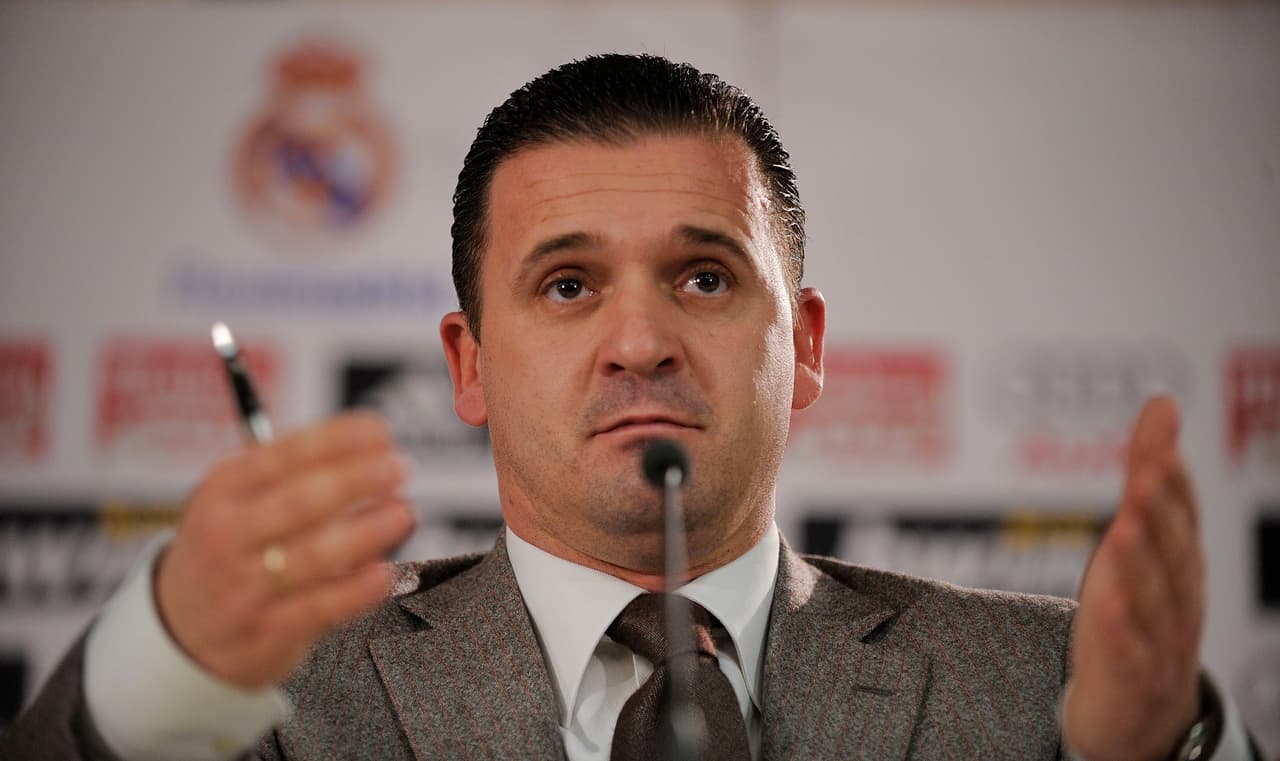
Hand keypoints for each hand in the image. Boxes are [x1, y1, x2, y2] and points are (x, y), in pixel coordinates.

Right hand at [155, 411, 415, 688]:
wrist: (179, 628)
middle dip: (355, 480)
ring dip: (366, 532)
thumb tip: (372, 445)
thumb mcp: (238, 498)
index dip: (337, 440)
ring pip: (313, 555)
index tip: (380, 431)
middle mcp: (228, 535)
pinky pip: (318, 608)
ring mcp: (244, 587)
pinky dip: (355, 590)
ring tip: (402, 513)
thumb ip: (295, 470)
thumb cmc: (231, 546)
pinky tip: (383, 572)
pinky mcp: (266, 632)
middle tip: (398, 467)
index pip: (283, 454)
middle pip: (300, 501)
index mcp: (223, 489)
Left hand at [1063, 396, 1204, 760]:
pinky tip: (1105, 605)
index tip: (1158, 443)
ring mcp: (1161, 638)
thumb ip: (1147, 471)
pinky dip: (1120, 630)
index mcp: (1180, 558)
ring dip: (1140, 563)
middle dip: (1161, 512)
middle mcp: (1179, 595)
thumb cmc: (1139, 609)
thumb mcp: (1139, 536)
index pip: (1181, 512)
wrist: (1138, 708)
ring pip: (1154, 598)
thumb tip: (1162, 403)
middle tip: (1147, 474)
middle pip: (1172, 551)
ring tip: (1122, 527)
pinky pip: (1130, 653)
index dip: (1172, 479)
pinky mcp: (1134, 676)